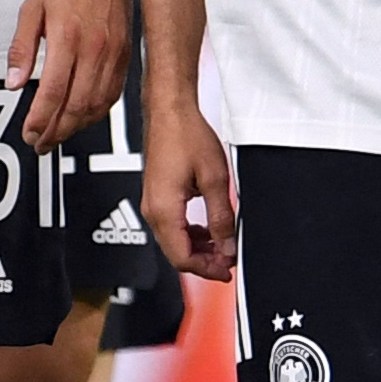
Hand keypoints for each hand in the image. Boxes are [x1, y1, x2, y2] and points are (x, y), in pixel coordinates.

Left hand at [3, 0, 130, 151]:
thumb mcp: (31, 8)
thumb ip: (22, 49)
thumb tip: (14, 83)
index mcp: (68, 36)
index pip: (54, 92)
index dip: (40, 119)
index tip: (29, 134)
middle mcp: (95, 48)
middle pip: (77, 106)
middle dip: (57, 131)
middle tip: (40, 143)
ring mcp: (114, 52)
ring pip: (98, 104)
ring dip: (77, 127)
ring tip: (58, 135)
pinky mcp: (127, 52)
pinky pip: (114, 92)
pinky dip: (98, 111)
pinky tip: (83, 117)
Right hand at [143, 99, 235, 282]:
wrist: (169, 111)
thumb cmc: (186, 136)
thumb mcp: (215, 180)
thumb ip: (222, 217)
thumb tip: (228, 246)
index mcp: (164, 211)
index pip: (182, 258)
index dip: (207, 269)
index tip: (227, 270)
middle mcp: (153, 211)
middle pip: (176, 254)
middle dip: (203, 262)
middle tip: (228, 261)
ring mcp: (152, 204)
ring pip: (173, 241)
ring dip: (198, 248)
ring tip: (222, 246)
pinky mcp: (156, 196)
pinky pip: (171, 226)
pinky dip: (190, 234)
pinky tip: (208, 229)